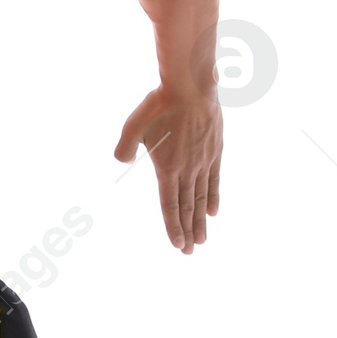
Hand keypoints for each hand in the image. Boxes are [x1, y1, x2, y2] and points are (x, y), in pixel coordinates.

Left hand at [113, 85, 221, 251]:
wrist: (191, 86)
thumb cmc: (159, 105)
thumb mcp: (132, 125)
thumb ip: (124, 147)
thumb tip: (121, 161)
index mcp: (167, 168)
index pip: (170, 205)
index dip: (173, 226)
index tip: (178, 245)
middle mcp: (188, 169)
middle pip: (187, 207)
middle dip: (188, 231)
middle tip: (190, 251)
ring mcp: (204, 161)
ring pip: (202, 198)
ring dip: (201, 221)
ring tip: (203, 240)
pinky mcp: (215, 151)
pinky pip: (215, 180)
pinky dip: (213, 197)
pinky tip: (213, 212)